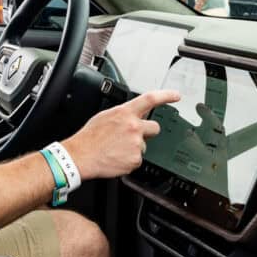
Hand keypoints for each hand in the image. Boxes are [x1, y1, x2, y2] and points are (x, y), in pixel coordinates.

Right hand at [63, 89, 180, 180]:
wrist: (81, 156)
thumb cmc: (89, 138)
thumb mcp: (105, 117)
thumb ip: (122, 115)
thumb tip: (131, 116)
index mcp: (125, 113)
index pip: (150, 99)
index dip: (166, 95)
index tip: (176, 96)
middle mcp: (134, 127)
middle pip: (154, 128)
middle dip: (147, 132)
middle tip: (132, 137)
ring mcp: (136, 144)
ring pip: (144, 146)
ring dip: (134, 148)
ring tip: (116, 149)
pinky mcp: (135, 159)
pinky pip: (138, 160)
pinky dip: (129, 160)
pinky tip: (117, 158)